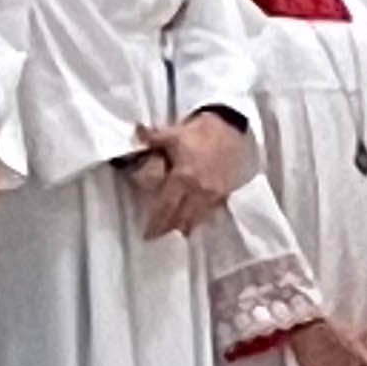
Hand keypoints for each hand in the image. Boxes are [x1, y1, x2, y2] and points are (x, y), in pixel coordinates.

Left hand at [132, 111, 252, 237]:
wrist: (229, 130)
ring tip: (173, 231)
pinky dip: (199, 219)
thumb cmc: (199, 133)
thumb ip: (152, 138)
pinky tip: (192, 221)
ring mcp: (214, 193)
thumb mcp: (172, 134)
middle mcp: (199, 190)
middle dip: (168, 229)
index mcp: (183, 177)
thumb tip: (136, 131)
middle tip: (157, 235)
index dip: (156, 223)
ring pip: (197, 219)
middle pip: (181, 219)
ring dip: (184, 226)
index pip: (166, 207)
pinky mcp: (224, 193)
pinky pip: (210, 213)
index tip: (148, 234)